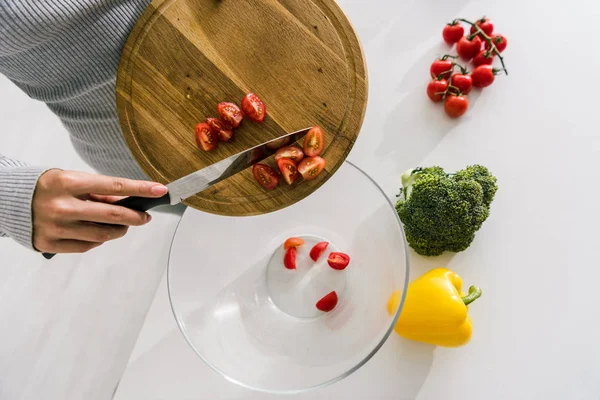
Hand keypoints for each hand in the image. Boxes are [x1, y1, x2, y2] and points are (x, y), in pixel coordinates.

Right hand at [32, 169, 167, 253]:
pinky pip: (86, 246)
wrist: (8, 201)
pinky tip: (100, 233)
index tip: (160, 190)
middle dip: (135, 217)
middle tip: (145, 217)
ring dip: (119, 230)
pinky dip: (99, 240)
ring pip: (102, 235)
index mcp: (68, 182)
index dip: (141, 189)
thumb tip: (126, 201)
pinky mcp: (50, 243)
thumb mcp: (71, 180)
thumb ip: (97, 192)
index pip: (114, 186)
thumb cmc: (47, 187)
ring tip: (124, 225)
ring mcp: (55, 227)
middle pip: (112, 215)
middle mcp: (62, 206)